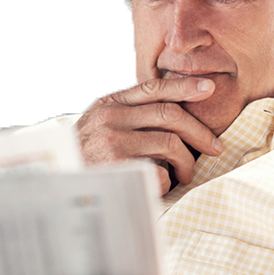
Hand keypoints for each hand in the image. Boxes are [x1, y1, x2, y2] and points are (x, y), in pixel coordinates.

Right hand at [76, 78, 223, 193]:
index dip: (185, 86)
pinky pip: (161, 173)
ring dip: (187, 162)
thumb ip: (129, 115)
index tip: (209, 89)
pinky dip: (168, 182)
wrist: (58, 186)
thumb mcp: (99, 127)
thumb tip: (177, 112)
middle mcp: (110, 120)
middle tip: (215, 147)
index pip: (153, 88)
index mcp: (109, 106)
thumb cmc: (85, 158)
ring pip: (171, 144)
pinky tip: (162, 187)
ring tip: (186, 174)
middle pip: (170, 115)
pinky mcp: (118, 171)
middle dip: (200, 132)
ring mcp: (113, 144)